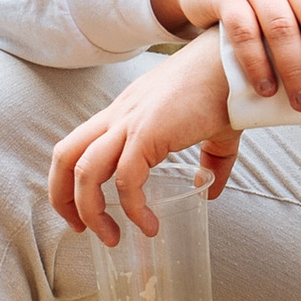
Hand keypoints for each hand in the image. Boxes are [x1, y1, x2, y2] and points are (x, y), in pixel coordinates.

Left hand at [49, 36, 240, 242]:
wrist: (238, 62)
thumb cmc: (226, 89)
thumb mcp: (211, 130)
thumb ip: (209, 160)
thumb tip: (208, 190)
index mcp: (125, 112)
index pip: (76, 145)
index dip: (68, 181)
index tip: (82, 212)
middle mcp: (120, 115)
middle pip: (64, 155)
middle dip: (62, 197)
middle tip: (79, 229)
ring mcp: (131, 122)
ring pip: (84, 170)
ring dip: (91, 211)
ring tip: (113, 238)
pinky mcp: (149, 131)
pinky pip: (127, 178)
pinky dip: (133, 208)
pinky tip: (149, 225)